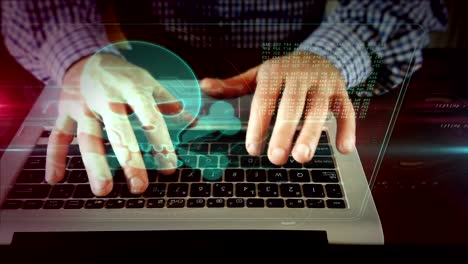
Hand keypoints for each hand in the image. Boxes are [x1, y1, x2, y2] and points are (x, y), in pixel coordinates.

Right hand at [45, 54, 190, 195]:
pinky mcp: (65, 111)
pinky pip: (59, 135)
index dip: (160, 142)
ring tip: (103, 190)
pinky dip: (54, 156)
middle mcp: (107, 98)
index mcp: (133, 89)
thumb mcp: (149, 83)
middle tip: (139, 186)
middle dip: (129, 160)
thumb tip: (193, 122)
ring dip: (95, 164)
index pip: (150, 117)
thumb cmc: (123, 75)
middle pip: (119, 131)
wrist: (87, 56)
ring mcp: (83, 104)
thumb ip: (169, 103)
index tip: (169, 167)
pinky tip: (56, 179)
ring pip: (88, 136)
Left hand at [200, 51, 355, 164]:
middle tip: (276, 158)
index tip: (252, 148)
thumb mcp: (257, 75)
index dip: (259, 123)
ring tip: (302, 157)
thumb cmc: (283, 72)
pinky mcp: (341, 91)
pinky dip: (348, 129)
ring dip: (312, 133)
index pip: (266, 98)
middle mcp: (301, 75)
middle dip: (284, 132)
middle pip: (293, 104)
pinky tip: (343, 149)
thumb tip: (204, 87)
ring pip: (319, 108)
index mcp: (276, 71)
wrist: (318, 55)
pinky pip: (347, 110)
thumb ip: (233, 85)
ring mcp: (323, 83)